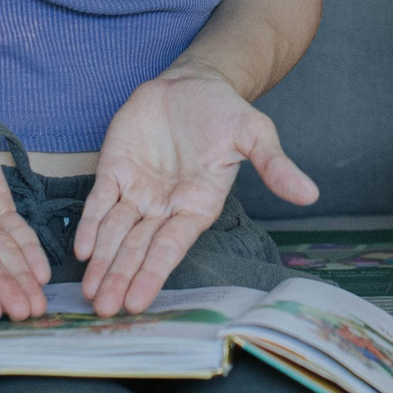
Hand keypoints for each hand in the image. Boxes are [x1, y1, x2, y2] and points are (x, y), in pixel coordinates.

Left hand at [75, 66, 316, 314]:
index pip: (171, 246)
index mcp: (197, 205)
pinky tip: (82, 249)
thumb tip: (311, 194)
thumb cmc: (225, 112)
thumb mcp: (254, 133)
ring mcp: (138, 190)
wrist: (194, 82)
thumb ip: (275, 165)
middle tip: (103, 309)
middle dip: (121, 277)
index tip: (137, 301)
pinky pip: (100, 202)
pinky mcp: (116, 170)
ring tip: (88, 292)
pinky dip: (90, 225)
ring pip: (116, 233)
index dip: (153, 273)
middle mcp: (165, 206)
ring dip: (103, 262)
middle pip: (138, 248)